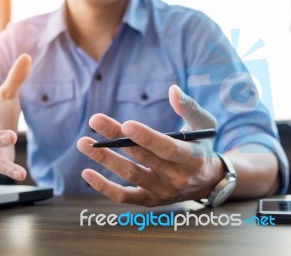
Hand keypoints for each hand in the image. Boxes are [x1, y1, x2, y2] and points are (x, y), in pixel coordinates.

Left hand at [77, 85, 223, 206]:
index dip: (146, 138)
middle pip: (142, 157)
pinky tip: (87, 172)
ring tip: (83, 143)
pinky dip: (104, 187)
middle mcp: (176, 178)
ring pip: (130, 175)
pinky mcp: (149, 200)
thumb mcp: (204, 124)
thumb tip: (172, 89)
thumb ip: (189, 107)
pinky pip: (124, 197)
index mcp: (191, 158)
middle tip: (95, 120)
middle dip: (116, 138)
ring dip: (105, 160)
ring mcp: (161, 191)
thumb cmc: (202, 146)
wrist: (207, 181)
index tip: (125, 124)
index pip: (167, 149)